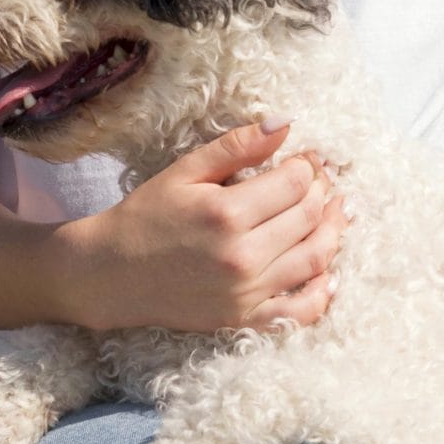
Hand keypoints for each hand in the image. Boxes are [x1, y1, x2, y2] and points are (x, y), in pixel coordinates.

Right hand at [55, 120, 347, 333]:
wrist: (110, 275)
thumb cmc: (146, 217)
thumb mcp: (185, 172)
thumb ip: (237, 146)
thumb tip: (286, 124)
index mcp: (226, 213)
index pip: (295, 183)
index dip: (308, 167)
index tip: (305, 160)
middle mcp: (242, 256)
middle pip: (309, 217)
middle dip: (322, 193)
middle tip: (321, 182)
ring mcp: (246, 292)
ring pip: (315, 258)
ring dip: (333, 231)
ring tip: (334, 213)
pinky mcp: (243, 319)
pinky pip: (300, 311)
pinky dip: (322, 292)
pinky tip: (327, 273)